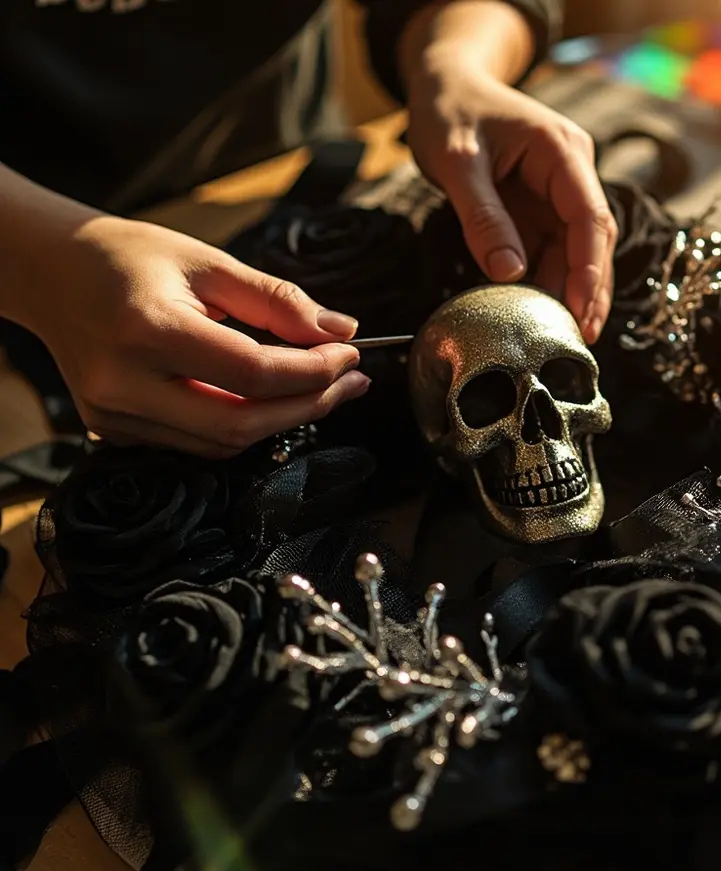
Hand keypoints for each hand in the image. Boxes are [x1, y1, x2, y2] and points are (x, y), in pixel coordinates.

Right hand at [23, 216, 369, 457]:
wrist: (51, 273)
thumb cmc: (128, 258)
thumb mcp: (208, 263)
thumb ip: (277, 301)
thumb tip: (341, 331)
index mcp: (148, 329)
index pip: (253, 372)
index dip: (313, 371)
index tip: (350, 355)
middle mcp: (125, 382)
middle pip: (241, 423)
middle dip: (308, 406)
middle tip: (350, 382)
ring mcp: (115, 414)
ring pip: (223, 443)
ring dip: (281, 421)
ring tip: (320, 388)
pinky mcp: (115, 430)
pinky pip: (198, 444)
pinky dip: (243, 426)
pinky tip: (270, 400)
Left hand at [406, 68, 616, 343]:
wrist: (445, 84)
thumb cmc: (450, 111)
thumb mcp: (457, 161)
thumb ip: (482, 217)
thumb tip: (509, 273)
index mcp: (561, 151)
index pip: (589, 217)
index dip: (590, 268)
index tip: (582, 310)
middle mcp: (571, 172)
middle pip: (592, 240)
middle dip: (589, 290)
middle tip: (579, 339)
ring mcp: (558, 192)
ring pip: (575, 251)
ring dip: (569, 292)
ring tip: (562, 336)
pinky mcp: (540, 209)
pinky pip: (550, 251)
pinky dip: (546, 282)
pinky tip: (539, 313)